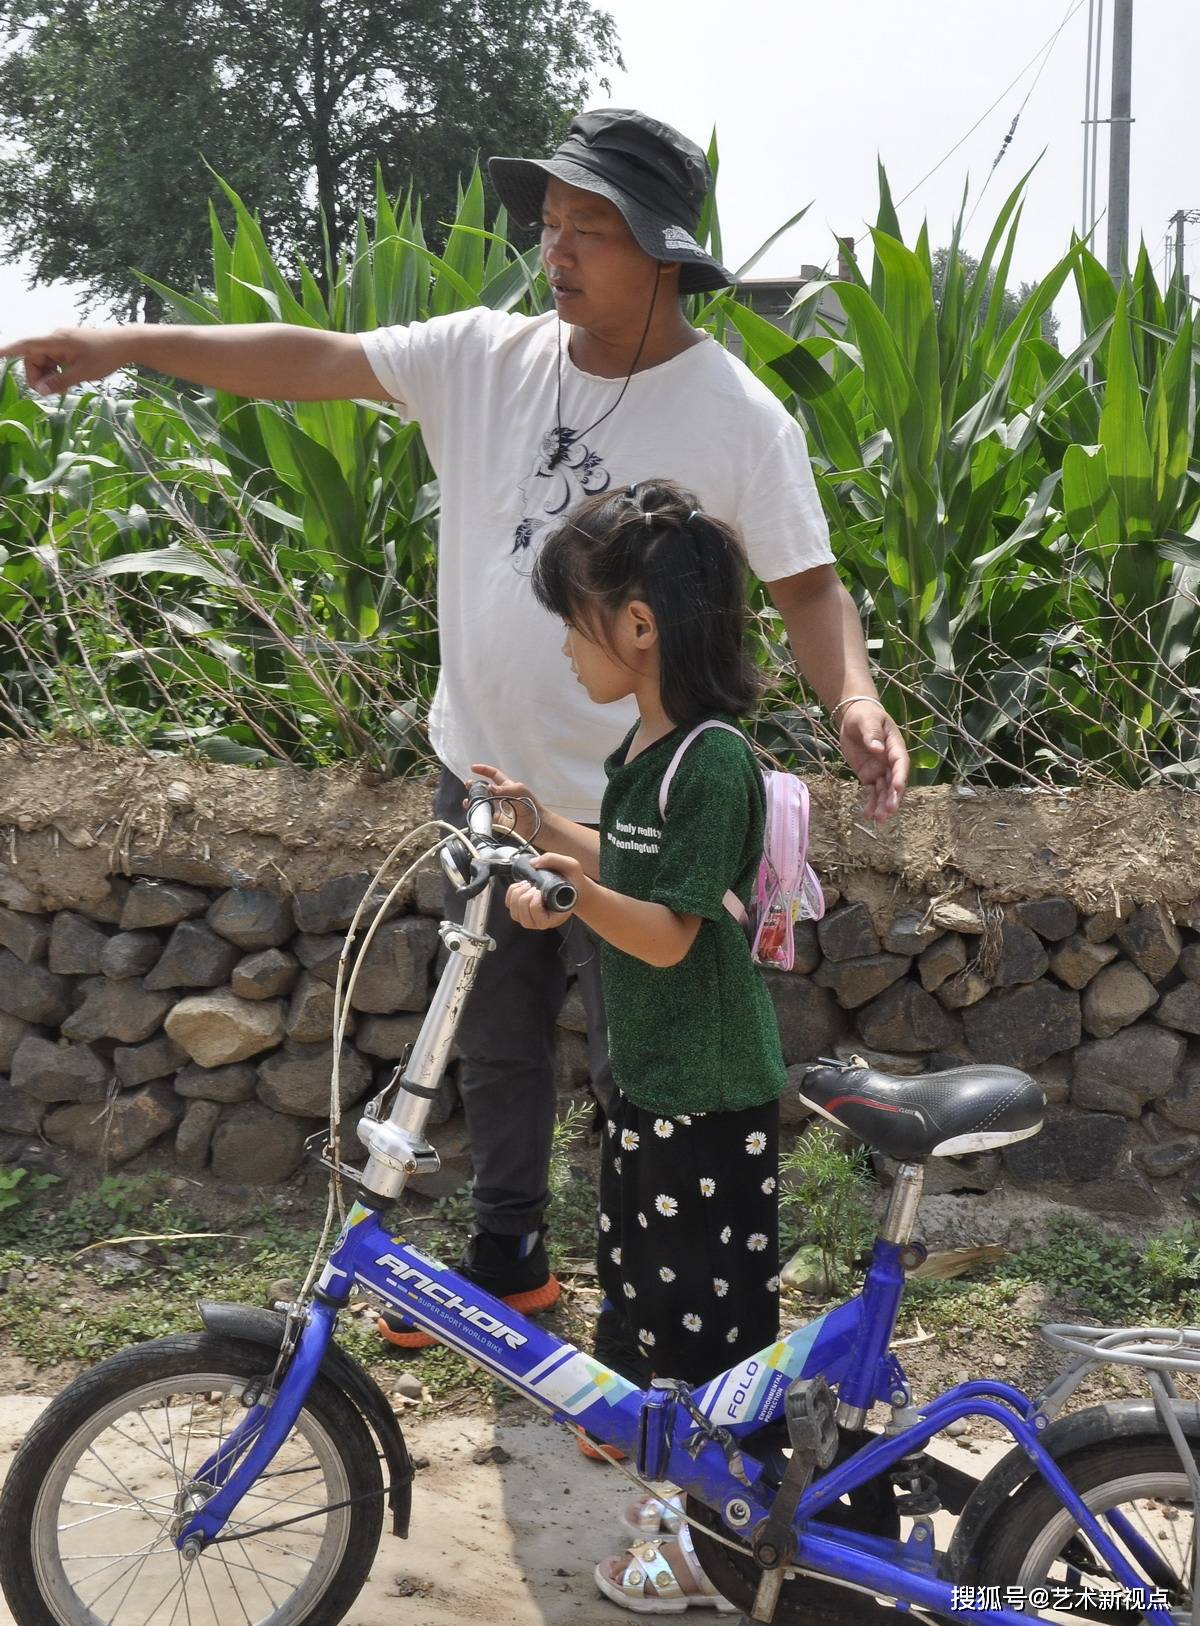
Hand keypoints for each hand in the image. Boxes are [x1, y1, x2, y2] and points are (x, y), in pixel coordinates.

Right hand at [0, 328, 129, 395]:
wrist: (125, 343)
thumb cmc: (105, 356)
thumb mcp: (83, 373)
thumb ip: (60, 381)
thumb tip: (40, 390)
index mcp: (56, 341)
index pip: (27, 345)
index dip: (10, 350)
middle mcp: (55, 339)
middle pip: (34, 358)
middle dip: (37, 376)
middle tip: (49, 393)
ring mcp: (61, 343)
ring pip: (44, 361)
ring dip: (47, 376)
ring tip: (63, 389)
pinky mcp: (68, 347)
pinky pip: (54, 360)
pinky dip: (55, 372)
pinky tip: (66, 383)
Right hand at [469, 762, 541, 841]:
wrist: (536, 826)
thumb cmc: (531, 806)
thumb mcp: (519, 792)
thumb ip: (504, 789)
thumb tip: (489, 787)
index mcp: (507, 786)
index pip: (494, 775)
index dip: (484, 770)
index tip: (473, 768)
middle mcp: (501, 796)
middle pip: (485, 788)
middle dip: (475, 785)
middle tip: (468, 785)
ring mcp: (498, 808)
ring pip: (482, 802)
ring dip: (473, 800)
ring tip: (467, 801)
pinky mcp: (497, 820)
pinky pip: (484, 815)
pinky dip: (477, 813)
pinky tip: (473, 811)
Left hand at [505, 852, 583, 930]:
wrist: (572, 887)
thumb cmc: (573, 881)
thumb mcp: (571, 866)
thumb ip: (554, 860)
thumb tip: (534, 863)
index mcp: (554, 917)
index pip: (538, 917)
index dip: (535, 900)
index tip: (541, 890)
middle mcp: (541, 921)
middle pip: (521, 912)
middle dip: (525, 894)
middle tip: (535, 886)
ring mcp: (530, 917)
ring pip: (513, 909)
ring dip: (518, 892)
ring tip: (529, 885)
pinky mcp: (522, 911)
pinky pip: (508, 903)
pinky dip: (512, 891)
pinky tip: (522, 886)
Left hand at [838, 701, 907, 821]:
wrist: (854, 717)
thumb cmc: (865, 715)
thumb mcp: (867, 720)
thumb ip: (872, 734)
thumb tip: (877, 749)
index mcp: (894, 747)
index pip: (900, 763)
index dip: (900, 776)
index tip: (897, 788)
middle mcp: (890, 761)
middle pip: (894, 781)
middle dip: (892, 797)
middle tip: (889, 811)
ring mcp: (880, 770)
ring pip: (883, 790)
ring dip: (882, 804)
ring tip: (878, 819)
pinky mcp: (868, 775)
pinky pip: (871, 791)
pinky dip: (870, 802)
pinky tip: (867, 814)